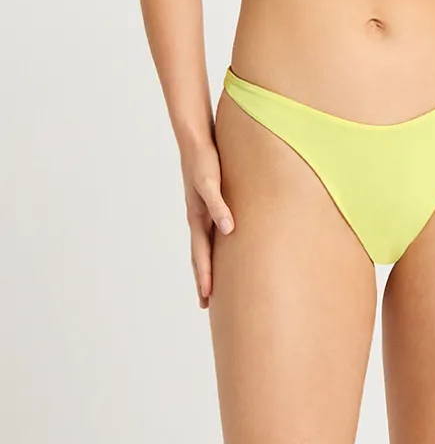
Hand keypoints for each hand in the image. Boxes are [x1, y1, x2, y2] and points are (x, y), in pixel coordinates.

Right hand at [179, 141, 234, 308]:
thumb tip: (229, 230)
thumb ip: (218, 206)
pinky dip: (214, 245)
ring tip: (212, 282)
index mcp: (197, 217)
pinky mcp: (210, 201)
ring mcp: (202, 211)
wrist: (196, 140)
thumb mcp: (210, 184)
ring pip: (204, 244)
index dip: (204, 276)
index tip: (206, 297)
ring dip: (206, 264)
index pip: (201, 254)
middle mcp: (198, 217)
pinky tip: (223, 247)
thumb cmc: (204, 161)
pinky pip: (211, 230)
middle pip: (199, 255)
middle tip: (205, 303)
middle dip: (202, 278)